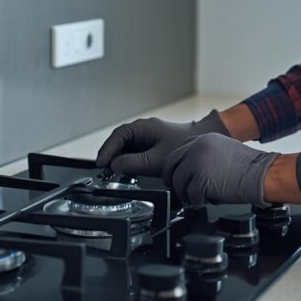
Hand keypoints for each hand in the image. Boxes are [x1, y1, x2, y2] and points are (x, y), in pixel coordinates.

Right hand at [95, 110, 229, 175]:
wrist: (200, 146)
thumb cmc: (182, 147)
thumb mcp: (156, 159)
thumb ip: (134, 163)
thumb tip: (115, 165)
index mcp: (144, 127)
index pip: (118, 136)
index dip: (107, 150)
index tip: (100, 163)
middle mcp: (143, 129)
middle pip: (119, 141)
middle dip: (110, 155)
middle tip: (102, 171)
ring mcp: (146, 137)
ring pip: (125, 147)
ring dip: (118, 159)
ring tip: (111, 173)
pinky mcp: (150, 145)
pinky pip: (133, 152)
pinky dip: (127, 161)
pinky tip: (125, 171)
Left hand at [162, 133, 278, 207]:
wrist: (264, 174)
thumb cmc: (251, 166)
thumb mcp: (224, 149)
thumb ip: (205, 154)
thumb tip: (190, 169)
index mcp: (202, 139)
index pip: (177, 153)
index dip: (176, 168)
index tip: (177, 177)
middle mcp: (196, 148)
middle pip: (171, 166)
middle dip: (173, 181)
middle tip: (182, 191)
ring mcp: (197, 163)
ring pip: (179, 183)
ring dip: (188, 194)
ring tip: (202, 196)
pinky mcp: (200, 180)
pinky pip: (191, 197)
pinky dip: (199, 202)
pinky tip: (211, 200)